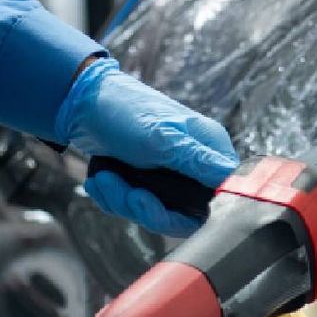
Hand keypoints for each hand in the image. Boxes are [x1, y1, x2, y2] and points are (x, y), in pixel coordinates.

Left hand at [58, 58, 237, 235]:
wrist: (82, 104)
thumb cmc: (126, 112)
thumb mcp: (163, 139)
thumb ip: (199, 162)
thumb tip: (234, 181)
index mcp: (210, 150)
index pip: (220, 196)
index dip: (195, 212)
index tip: (163, 208)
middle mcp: (195, 165)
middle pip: (184, 213)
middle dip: (148, 209)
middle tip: (128, 194)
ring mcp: (170, 174)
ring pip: (156, 212)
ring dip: (124, 202)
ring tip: (105, 179)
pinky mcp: (147, 180)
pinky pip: (137, 206)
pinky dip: (114, 198)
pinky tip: (100, 180)